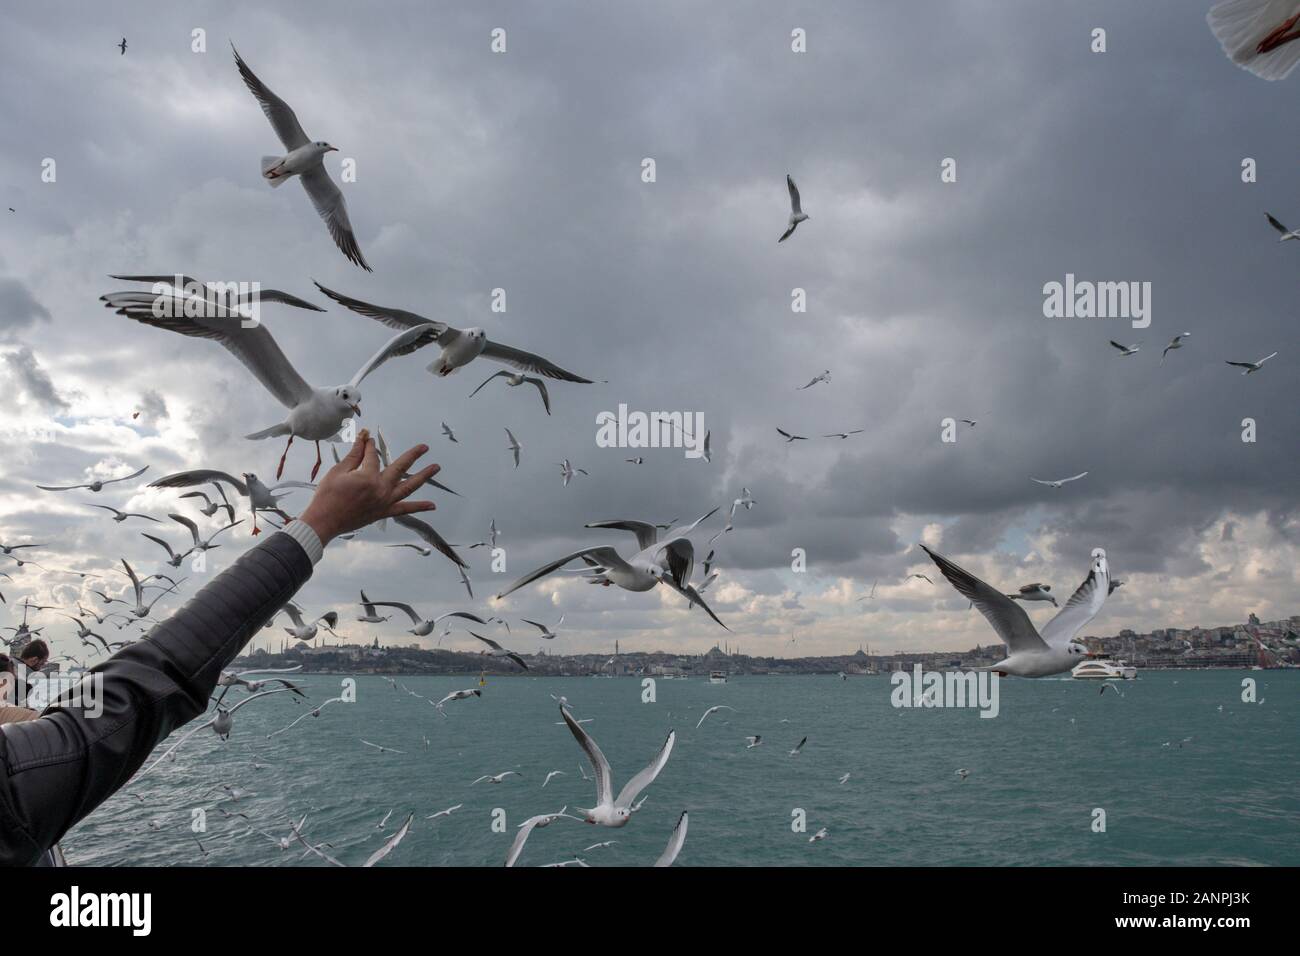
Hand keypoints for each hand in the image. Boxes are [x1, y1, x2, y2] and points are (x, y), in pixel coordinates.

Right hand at [298, 429, 439, 544]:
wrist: (324, 521)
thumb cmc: (327, 496)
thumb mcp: (339, 471)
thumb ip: (354, 455)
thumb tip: (362, 438)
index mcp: (368, 477)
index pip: (372, 456)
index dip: (368, 446)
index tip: (367, 438)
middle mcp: (381, 489)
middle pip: (401, 467)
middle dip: (413, 455)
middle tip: (425, 447)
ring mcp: (385, 502)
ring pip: (409, 486)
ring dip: (424, 476)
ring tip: (436, 467)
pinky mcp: (384, 512)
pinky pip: (405, 509)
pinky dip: (419, 507)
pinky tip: (432, 505)